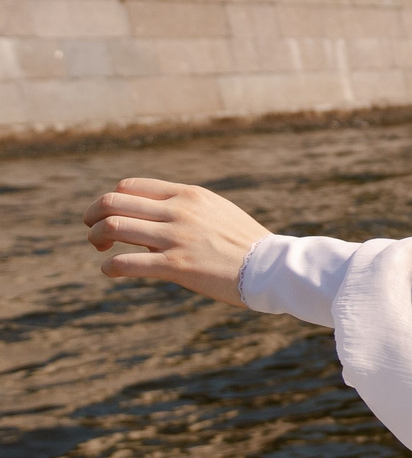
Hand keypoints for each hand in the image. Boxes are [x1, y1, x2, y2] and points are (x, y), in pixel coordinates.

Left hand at [83, 179, 272, 305]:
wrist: (273, 268)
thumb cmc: (245, 243)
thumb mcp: (216, 211)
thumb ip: (184, 209)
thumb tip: (150, 222)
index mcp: (189, 195)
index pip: (130, 186)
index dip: (110, 200)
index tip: (111, 216)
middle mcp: (179, 212)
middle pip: (113, 202)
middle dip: (93, 216)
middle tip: (93, 231)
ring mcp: (177, 238)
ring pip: (112, 227)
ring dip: (95, 238)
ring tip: (99, 249)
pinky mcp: (176, 267)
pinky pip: (126, 263)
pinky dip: (109, 266)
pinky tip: (111, 270)